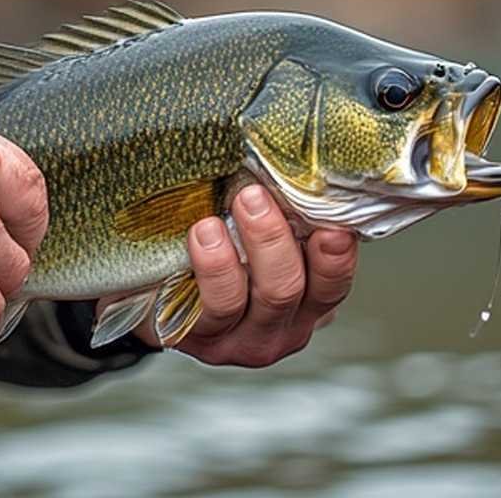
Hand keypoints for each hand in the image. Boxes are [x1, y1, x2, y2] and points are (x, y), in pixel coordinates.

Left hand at [133, 184, 358, 365]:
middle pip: (285, 290)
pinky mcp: (194, 338)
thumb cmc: (229, 253)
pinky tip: (195, 240)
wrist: (166, 292)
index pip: (331, 286)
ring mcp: (235, 338)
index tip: (330, 226)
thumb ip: (287, 215)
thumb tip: (292, 161)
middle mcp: (277, 327)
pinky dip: (199, 273)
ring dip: (224, 260)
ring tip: (210, 224)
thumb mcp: (265, 239)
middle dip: (270, 240)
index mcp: (306, 302)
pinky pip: (199, 309)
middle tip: (251, 197)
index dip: (335, 258)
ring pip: (237, 301)